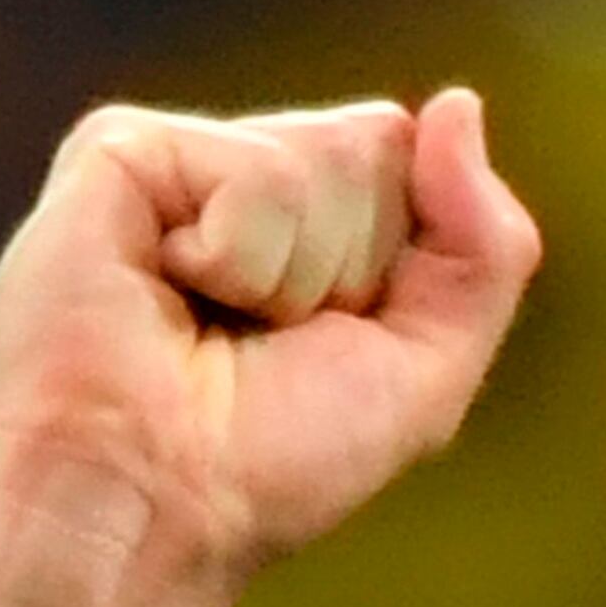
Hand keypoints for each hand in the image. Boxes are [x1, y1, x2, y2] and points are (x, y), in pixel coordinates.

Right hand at [0, 89, 544, 606]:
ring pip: (325, 156)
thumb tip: (458, 104)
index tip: (327, 348)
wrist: (151, 502)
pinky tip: (166, 292)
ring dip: (292, 277)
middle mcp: (249, 182)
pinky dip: (237, 256)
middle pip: (377, 149)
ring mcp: (184, 160)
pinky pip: (256, 171)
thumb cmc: (269, 464)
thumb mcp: (428, 372)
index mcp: (318, 223)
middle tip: (261, 344)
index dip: (400, 275)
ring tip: (210, 327)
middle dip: (349, 272)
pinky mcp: (122, 150)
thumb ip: (483, 247)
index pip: (417, 166)